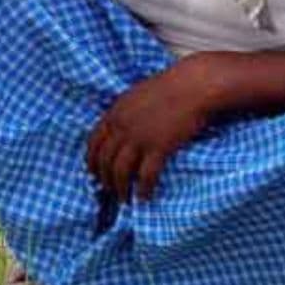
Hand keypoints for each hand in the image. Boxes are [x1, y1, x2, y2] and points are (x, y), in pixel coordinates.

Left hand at [86, 54, 223, 202]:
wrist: (192, 85)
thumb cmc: (168, 87)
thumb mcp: (135, 96)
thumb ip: (124, 113)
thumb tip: (119, 129)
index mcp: (114, 113)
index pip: (93, 143)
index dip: (91, 161)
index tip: (93, 173)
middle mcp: (122, 127)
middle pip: (105, 160)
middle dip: (104, 179)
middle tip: (108, 191)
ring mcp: (139, 138)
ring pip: (121, 171)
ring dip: (120, 189)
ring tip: (124, 199)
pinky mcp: (159, 147)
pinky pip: (146, 175)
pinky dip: (144, 189)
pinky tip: (144, 198)